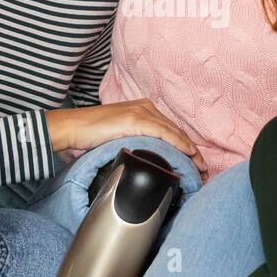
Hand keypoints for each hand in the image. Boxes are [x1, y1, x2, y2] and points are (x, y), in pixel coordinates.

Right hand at [46, 100, 207, 173]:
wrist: (72, 128)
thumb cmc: (90, 135)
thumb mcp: (119, 137)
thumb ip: (136, 142)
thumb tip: (148, 161)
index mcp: (142, 109)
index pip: (171, 130)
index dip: (186, 146)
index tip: (196, 163)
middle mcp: (144, 107)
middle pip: (176, 130)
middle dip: (192, 150)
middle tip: (204, 169)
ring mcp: (140, 111)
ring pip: (174, 132)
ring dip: (190, 150)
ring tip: (200, 166)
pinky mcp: (134, 119)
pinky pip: (164, 132)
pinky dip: (178, 143)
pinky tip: (188, 153)